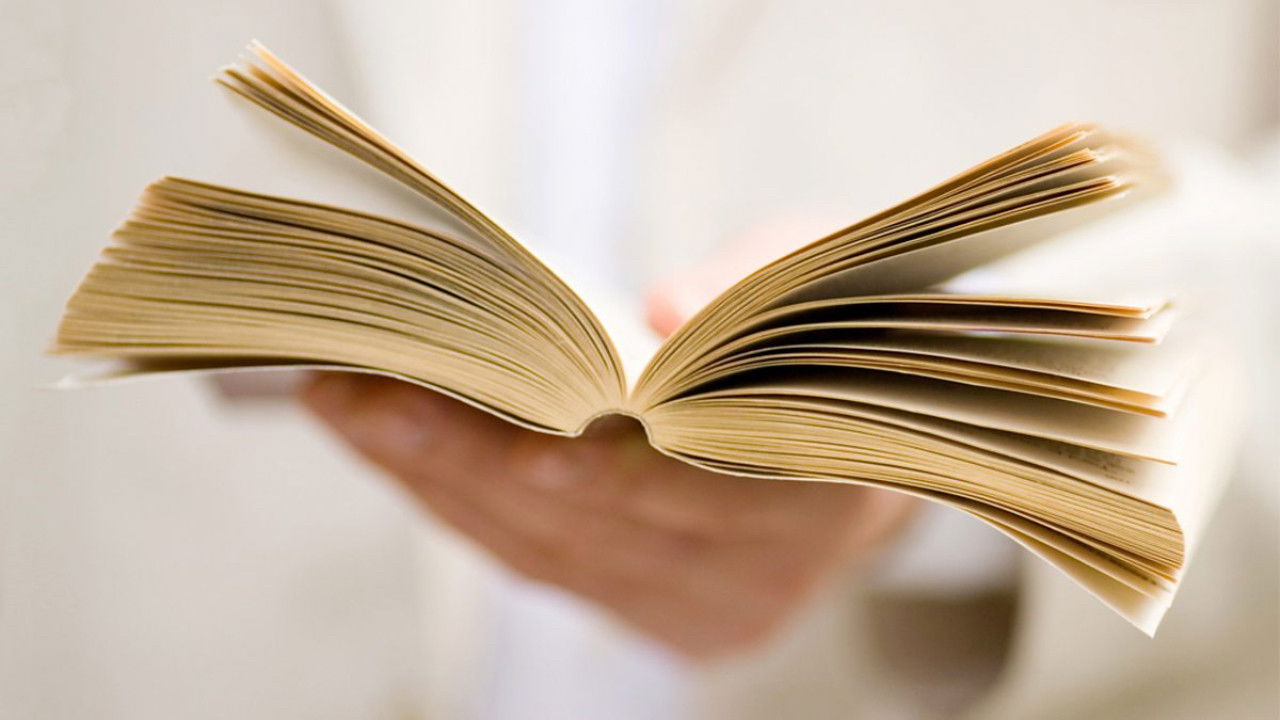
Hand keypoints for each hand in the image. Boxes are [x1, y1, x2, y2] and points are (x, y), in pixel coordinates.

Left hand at [300, 235, 919, 659]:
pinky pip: (538, 564)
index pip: (698, 494)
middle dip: (470, 461)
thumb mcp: (824, 278)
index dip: (607, 471)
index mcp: (820, 499)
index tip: (514, 429)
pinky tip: (399, 449)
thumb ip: (762, 283)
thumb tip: (669, 307)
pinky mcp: (652, 616)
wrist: (858, 439)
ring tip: (353, 407)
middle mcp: (752, 579)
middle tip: (365, 394)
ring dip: (440, 481)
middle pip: (592, 530)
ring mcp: (695, 610)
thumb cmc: (829, 346)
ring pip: (547, 555)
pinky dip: (463, 504)